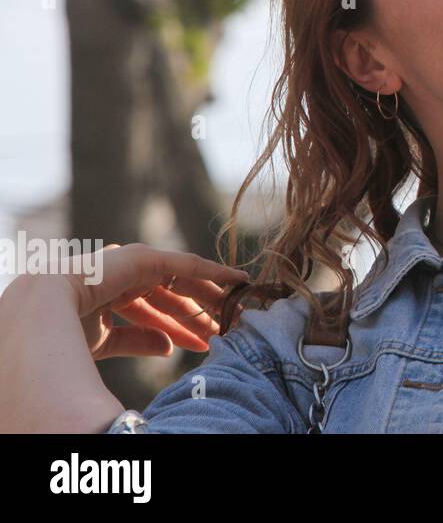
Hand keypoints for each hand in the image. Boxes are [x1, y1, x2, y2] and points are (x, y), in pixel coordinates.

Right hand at [56, 242, 250, 359]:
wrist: (43, 310)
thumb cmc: (63, 329)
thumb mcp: (106, 339)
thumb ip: (138, 340)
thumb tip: (169, 348)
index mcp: (113, 296)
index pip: (155, 314)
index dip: (181, 329)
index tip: (205, 343)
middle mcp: (127, 276)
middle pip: (174, 298)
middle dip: (200, 316)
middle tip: (228, 331)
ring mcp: (136, 264)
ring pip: (185, 285)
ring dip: (212, 301)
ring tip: (236, 318)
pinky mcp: (147, 257)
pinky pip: (188, 266)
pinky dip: (214, 272)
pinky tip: (238, 281)